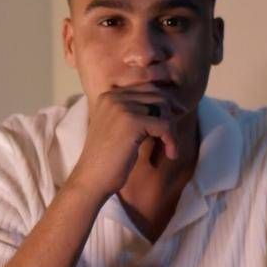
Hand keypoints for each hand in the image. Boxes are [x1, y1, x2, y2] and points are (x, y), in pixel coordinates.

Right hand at [70, 84, 185, 199]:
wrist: (91, 180)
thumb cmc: (108, 161)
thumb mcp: (121, 130)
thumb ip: (137, 113)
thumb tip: (170, 105)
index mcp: (109, 95)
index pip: (146, 86)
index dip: (164, 102)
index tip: (176, 117)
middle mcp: (114, 97)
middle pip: (157, 94)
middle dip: (171, 114)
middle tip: (175, 134)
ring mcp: (122, 107)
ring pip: (163, 108)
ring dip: (172, 130)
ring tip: (170, 148)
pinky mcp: (131, 122)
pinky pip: (164, 124)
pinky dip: (172, 140)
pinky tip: (170, 154)